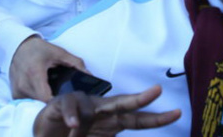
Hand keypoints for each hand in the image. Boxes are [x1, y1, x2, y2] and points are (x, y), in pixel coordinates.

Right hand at [11, 36, 85, 101]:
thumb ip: (76, 63)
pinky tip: (42, 92)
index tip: (65, 99)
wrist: (18, 46)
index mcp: (35, 73)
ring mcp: (18, 90)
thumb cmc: (39, 49)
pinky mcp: (15, 94)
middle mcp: (24, 84)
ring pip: (35, 104)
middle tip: (61, 96)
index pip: (46, 98)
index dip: (57, 102)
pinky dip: (36, 100)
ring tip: (52, 92)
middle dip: (53, 102)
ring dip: (44, 101)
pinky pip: (28, 102)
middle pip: (42, 103)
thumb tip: (90, 75)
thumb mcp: (59, 52)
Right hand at [34, 85, 180, 136]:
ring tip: (78, 133)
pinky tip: (73, 127)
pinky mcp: (63, 103)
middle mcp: (101, 110)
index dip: (157, 118)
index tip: (177, 113)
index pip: (138, 120)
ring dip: (92, 119)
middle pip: (124, 104)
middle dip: (140, 98)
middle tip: (157, 91)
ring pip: (95, 104)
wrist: (46, 132)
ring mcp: (83, 105)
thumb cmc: (76, 135)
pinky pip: (71, 107)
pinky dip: (73, 117)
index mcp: (112, 121)